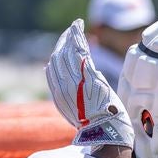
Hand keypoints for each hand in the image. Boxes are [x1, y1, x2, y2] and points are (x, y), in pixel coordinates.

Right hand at [45, 19, 134, 147]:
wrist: (105, 131)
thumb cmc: (96, 125)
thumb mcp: (76, 114)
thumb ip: (69, 98)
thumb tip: (68, 89)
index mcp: (59, 96)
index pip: (52, 70)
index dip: (56, 57)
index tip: (60, 49)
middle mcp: (63, 86)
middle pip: (58, 57)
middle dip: (63, 42)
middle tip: (70, 32)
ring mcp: (75, 80)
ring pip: (68, 51)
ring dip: (71, 36)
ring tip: (75, 26)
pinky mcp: (88, 74)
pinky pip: (80, 50)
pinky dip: (78, 36)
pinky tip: (78, 27)